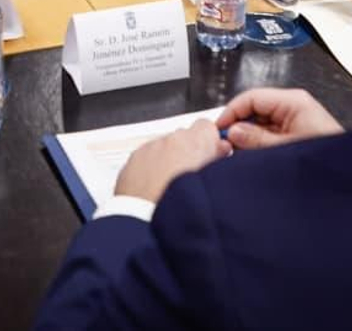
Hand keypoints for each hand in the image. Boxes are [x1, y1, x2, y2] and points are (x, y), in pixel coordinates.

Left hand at [113, 120, 229, 203]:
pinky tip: (156, 192)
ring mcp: (147, 151)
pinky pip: (146, 160)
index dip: (210, 142)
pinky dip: (151, 170)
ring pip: (164, 149)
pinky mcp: (131, 163)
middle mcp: (167, 141)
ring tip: (172, 189)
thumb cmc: (179, 210)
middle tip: (192, 177)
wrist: (144, 225)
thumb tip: (221, 150)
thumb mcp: (212, 185)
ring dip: (169, 162)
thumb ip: (218, 160)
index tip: (212, 155)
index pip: (206, 126)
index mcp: (191, 143)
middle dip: (189, 153)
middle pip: (184, 137)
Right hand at [217, 88, 343, 150]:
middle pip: (255, 109)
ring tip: (239, 154)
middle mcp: (294, 106)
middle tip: (226, 144)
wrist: (350, 177)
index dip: (232, 112)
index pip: (251, 97)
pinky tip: (253, 156)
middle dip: (240, 126)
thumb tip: (233, 132)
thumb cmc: (325, 156)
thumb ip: (256, 139)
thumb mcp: (283, 148)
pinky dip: (260, 144)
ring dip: (250, 138)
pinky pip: (271, 133)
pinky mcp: (297, 133)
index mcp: (293, 101)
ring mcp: (296, 119)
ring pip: (261, 123)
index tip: (219, 129)